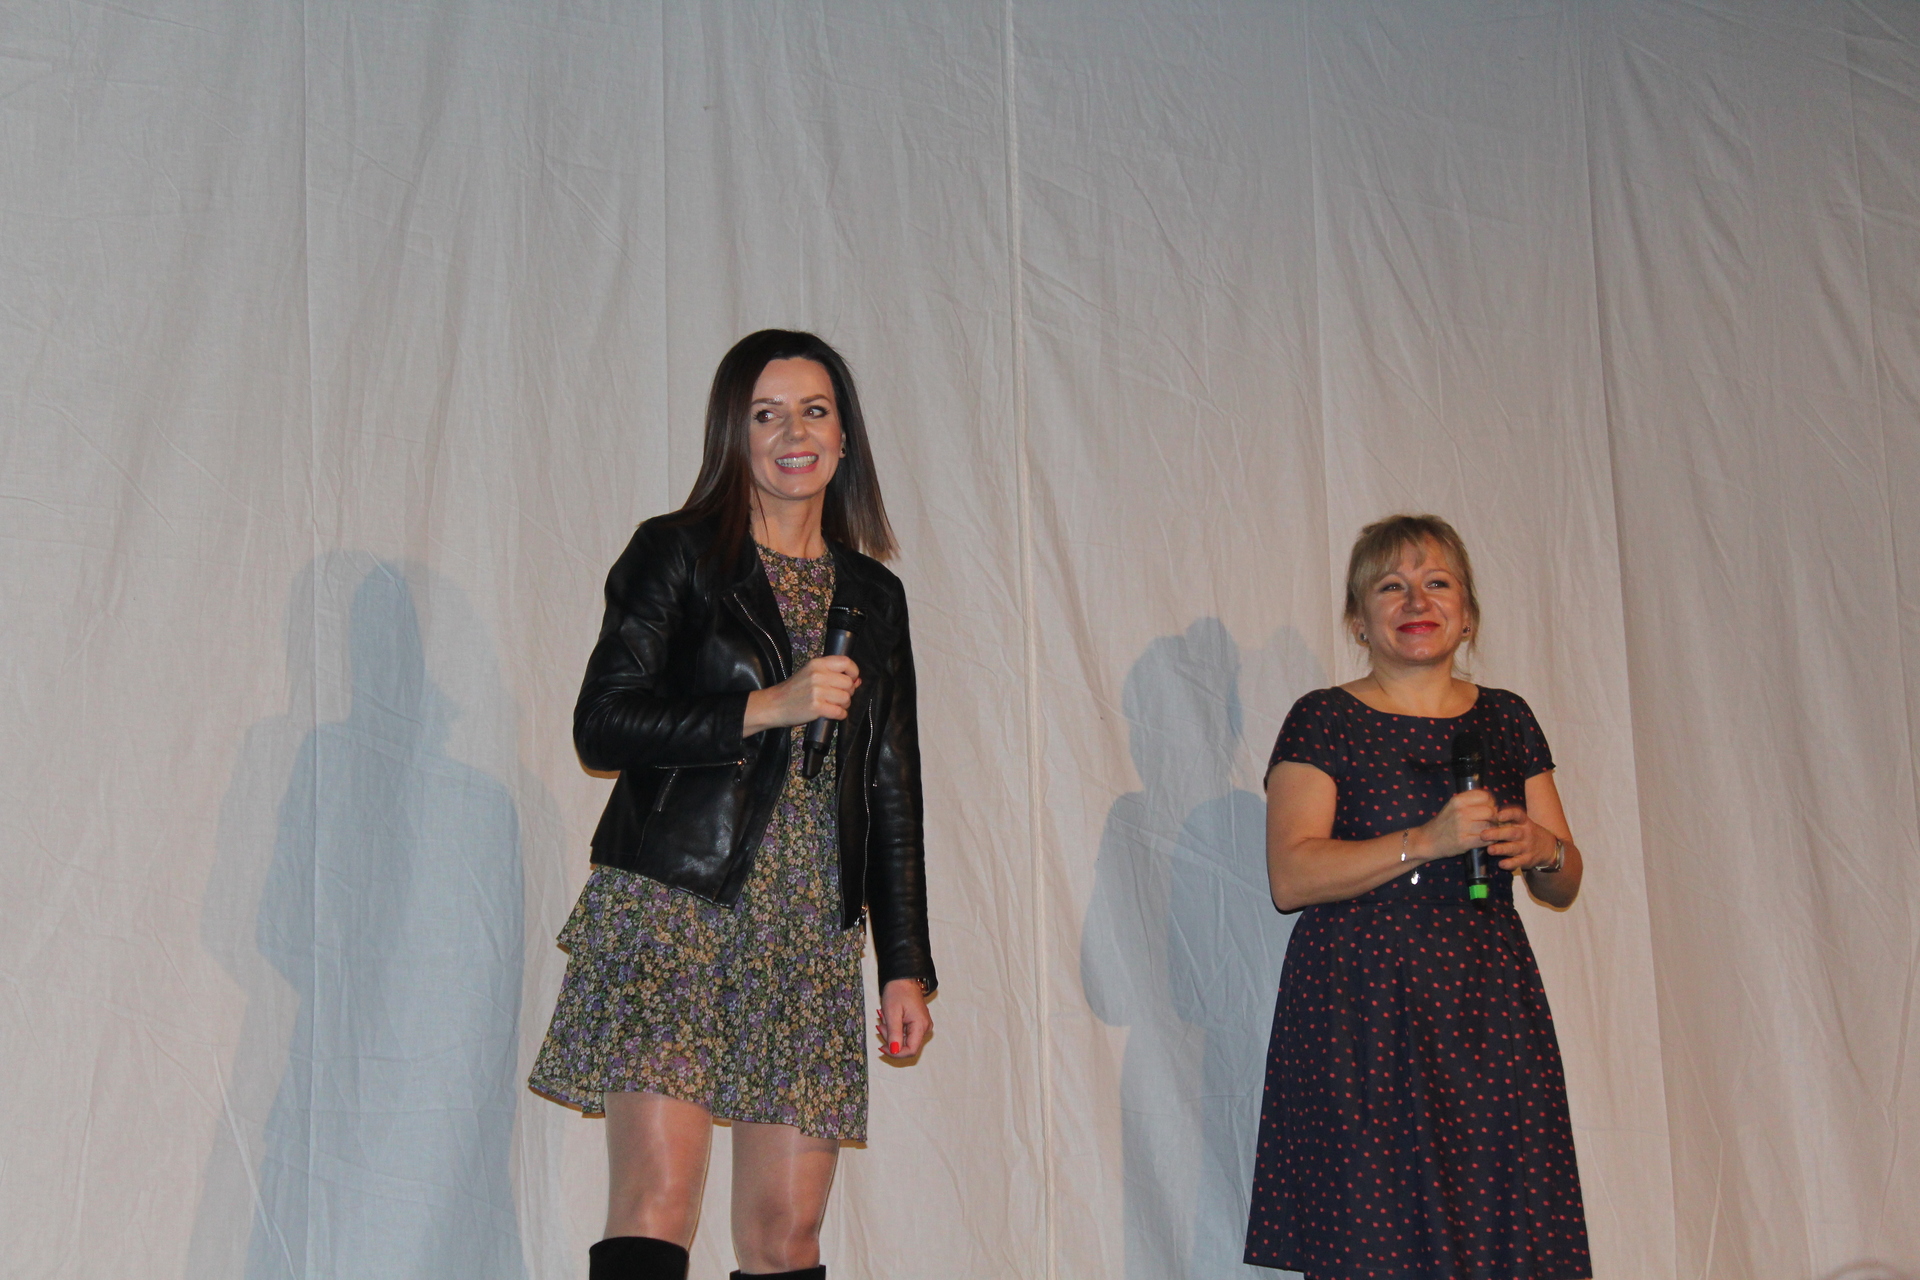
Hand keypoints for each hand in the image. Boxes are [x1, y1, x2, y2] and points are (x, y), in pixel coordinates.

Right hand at [742, 655, 860, 733]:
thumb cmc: (793, 691)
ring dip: (844, 705)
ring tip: (833, 705)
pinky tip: (832, 713)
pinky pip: (840, 712)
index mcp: (817, 664)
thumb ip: (833, 675)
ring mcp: (817, 691)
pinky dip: (840, 715)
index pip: (846, 662)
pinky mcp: (816, 707)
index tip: (852, 679)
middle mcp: (818, 675)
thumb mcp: (810, 674)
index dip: (853, 672)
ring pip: (846, 698)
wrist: (774, 705)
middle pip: (849, 683)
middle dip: (848, 692)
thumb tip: (857, 680)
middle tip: (839, 697)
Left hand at [876, 978, 932, 1059]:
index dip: (896, 1053)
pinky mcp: (917, 1023)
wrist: (902, 978)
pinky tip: (889, 1019)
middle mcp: (925, 1028)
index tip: (882, 1047)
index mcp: (921, 1025)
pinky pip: (905, 1033)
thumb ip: (894, 1034)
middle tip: (880, 1025)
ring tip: (884, 1019)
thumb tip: (894, 1051)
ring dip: (891, 1033)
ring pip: (904, 1040)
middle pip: (906, 1046)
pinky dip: (894, 1029)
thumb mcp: (892, 1014)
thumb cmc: (898, 992)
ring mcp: (922, 1026)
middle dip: (891, 1040)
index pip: (911, 1051)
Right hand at [1416, 788, 1498, 859]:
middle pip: (1490, 811)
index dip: (1491, 803)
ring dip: (1492, 830)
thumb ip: (1471, 801)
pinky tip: (1484, 839)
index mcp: (1458, 800)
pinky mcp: (1464, 842)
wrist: (1427, 840)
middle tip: (1489, 822)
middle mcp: (1460, 811)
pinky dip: (1489, 840)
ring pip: (1490, 826)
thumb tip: (1494, 803)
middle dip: (1494, 817)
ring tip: (1486, 831)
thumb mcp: (1453, 806)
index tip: (1488, 808)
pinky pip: (1486, 840)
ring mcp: (1462, 827)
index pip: (1485, 796)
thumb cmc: (1443, 823)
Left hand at [1484, 805, 1553, 870]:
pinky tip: (1501, 864)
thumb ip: (1507, 820)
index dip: (1508, 814)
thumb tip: (1483, 815)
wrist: (1547, 847)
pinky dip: (1510, 864)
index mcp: (1524, 822)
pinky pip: (1518, 862)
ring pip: (1513, 848)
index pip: (1518, 815)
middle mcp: (1526, 834)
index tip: (1498, 815)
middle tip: (1483, 835)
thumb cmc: (1526, 832)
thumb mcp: (1522, 823)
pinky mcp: (1527, 860)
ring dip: (1501, 849)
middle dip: (1497, 834)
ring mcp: (1527, 847)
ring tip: (1490, 850)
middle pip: (1512, 833)